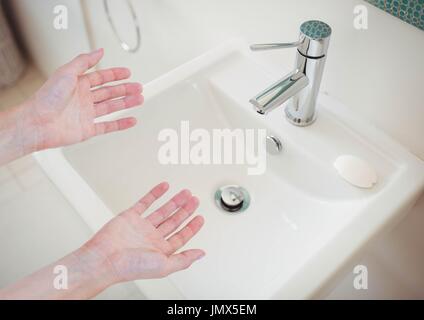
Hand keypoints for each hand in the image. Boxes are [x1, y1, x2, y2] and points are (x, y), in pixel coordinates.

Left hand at [30, 48, 142, 149]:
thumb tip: (99, 51)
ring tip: (139, 100)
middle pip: (109, 92)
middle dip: (125, 89)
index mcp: (77, 84)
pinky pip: (108, 126)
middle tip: (138, 87)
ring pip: (111, 107)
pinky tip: (131, 120)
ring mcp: (86, 114)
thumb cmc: (47, 98)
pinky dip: (121, 124)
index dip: (115, 74)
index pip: (101, 77)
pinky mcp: (88, 129)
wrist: (37, 123)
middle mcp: (82, 99)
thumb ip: (84, 61)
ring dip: (126, 103)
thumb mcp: (66, 72)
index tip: (127, 73)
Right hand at [82, 182, 204, 282]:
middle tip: (195, 200)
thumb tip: (201, 254)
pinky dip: (155, 194)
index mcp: (160, 250)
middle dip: (186, 210)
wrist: (104, 259)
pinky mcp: (130, 216)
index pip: (181, 236)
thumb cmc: (131, 267)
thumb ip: (184, 259)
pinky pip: (145, 202)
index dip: (192, 227)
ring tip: (186, 193)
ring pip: (162, 210)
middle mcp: (152, 238)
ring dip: (175, 201)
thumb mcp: (165, 266)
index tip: (200, 218)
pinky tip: (164, 187)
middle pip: (174, 221)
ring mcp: (141, 226)